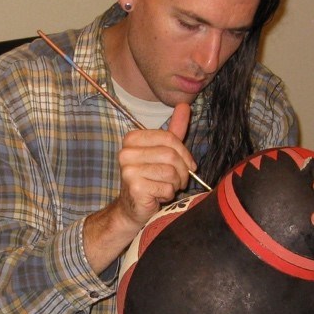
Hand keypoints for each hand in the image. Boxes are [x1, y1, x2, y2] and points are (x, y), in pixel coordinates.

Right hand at [113, 103, 195, 229]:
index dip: (184, 154)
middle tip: (178, 180)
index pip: (169, 138)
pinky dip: (168, 194)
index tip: (187, 165)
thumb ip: (173, 130)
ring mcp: (128, 170)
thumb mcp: (163, 152)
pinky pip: (166, 187)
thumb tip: (184, 105)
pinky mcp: (135, 187)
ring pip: (170, 172)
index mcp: (132, 139)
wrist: (132, 208)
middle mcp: (126, 152)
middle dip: (181, 171)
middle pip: (171, 155)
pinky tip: (158, 196)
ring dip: (176, 184)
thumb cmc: (150, 179)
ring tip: (168, 187)